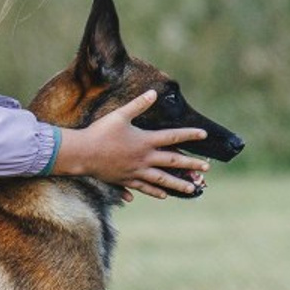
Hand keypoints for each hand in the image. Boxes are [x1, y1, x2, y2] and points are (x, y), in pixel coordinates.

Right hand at [52, 90, 209, 200]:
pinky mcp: (125, 180)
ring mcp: (135, 172)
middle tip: (207, 168)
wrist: (82, 154)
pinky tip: (163, 196)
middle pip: (172, 162)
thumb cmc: (99, 132)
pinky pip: (144, 187)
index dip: (189, 135)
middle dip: (191, 164)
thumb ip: (138, 105)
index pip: (172, 137)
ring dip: (179, 184)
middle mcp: (144, 158)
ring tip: (193, 189)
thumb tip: (153, 93)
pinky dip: (155, 191)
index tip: (204, 135)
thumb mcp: (119, 115)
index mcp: (145, 141)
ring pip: (162, 180)